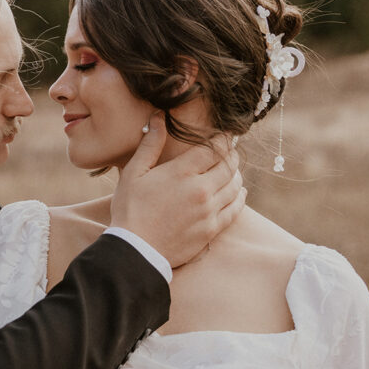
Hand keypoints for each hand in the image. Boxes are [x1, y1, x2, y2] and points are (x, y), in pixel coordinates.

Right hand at [111, 118, 244, 267]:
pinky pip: (235, 209)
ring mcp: (209, 211)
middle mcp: (201, 189)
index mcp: (182, 172)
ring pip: (235, 185)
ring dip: (236, 174)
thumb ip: (150, 145)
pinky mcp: (211, 229)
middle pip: (229, 165)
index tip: (224, 135)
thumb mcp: (133, 173)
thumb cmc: (130, 210)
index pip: (214, 148)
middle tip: (229, 151)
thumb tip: (158, 118)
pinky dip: (239, 197)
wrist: (136, 251)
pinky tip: (237, 192)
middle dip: (231, 154)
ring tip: (231, 170)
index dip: (223, 138)